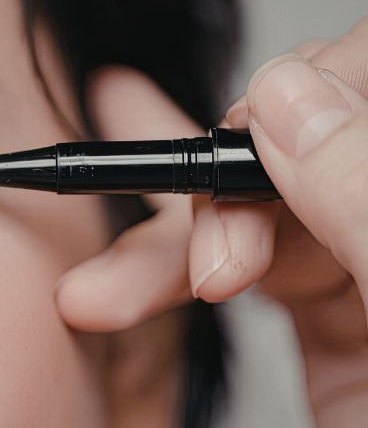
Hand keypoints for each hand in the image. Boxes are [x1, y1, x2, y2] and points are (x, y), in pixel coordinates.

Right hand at [56, 18, 367, 427]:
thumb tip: (286, 96)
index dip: (312, 96)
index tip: (251, 153)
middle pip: (296, 151)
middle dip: (216, 199)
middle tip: (198, 271)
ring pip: (250, 216)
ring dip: (161, 255)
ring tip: (95, 298)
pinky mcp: (331, 331)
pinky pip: (243, 272)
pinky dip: (169, 282)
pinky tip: (122, 285)